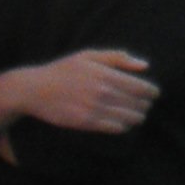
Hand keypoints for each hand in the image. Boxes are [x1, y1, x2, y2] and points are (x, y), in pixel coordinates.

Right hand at [20, 49, 157, 134]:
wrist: (33, 89)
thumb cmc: (61, 71)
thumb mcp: (87, 56)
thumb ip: (117, 58)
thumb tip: (145, 65)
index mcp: (106, 74)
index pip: (143, 88)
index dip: (152, 92)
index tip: (152, 94)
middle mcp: (103, 92)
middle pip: (139, 104)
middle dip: (145, 105)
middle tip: (142, 104)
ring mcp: (95, 108)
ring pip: (131, 117)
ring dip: (137, 117)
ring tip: (134, 114)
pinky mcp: (87, 122)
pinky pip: (117, 128)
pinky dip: (123, 126)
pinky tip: (120, 122)